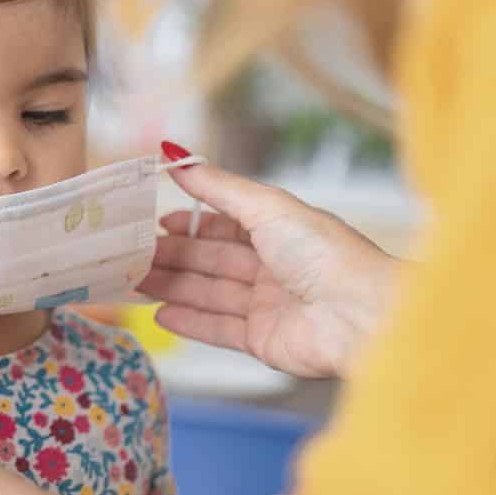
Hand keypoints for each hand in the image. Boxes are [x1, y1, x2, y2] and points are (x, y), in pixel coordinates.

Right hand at [138, 160, 400, 378]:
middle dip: (174, 255)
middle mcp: (274, 267)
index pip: (227, 225)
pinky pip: (219, 329)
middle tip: (132, 253)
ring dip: (173, 286)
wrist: (362, 319)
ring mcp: (268, 306)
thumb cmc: (325, 255)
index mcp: (282, 231)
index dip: (192, 223)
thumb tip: (174, 152)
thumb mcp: (267, 206)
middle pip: (213, 260)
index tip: (156, 221)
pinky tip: (161, 315)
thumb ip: (217, 185)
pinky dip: (190, 322)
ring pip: (210, 293)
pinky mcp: (263, 341)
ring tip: (134, 282)